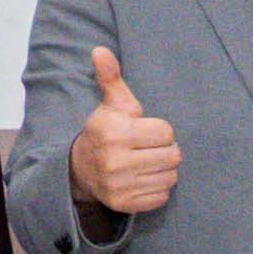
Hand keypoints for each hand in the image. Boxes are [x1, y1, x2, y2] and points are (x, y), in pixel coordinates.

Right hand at [68, 47, 177, 224]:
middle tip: (149, 149)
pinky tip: (143, 179)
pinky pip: (162, 196)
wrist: (79, 170)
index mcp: (115, 133)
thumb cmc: (105, 132)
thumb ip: (111, 78)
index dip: (159, 131)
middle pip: (173, 156)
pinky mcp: (125, 204)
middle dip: (165, 151)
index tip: (144, 132)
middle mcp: (115, 161)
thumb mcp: (110, 106)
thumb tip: (100, 50)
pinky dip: (157, 189)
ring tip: (147, 164)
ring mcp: (119, 185)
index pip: (166, 132)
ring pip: (170, 177)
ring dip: (163, 170)